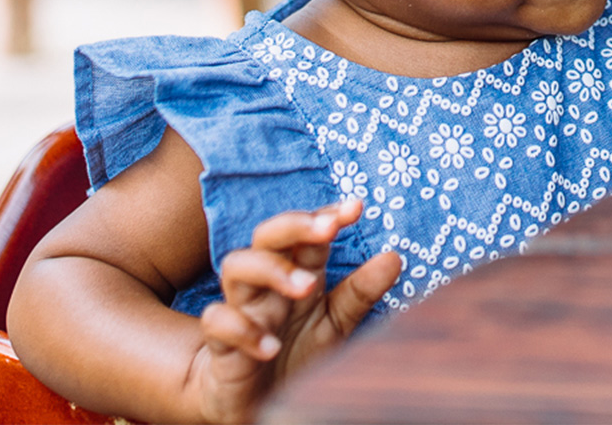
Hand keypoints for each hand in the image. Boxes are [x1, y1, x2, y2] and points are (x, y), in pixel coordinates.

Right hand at [188, 200, 402, 422]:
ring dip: (271, 270)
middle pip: (267, 236)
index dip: (327, 215)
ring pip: (235, 266)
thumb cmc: (296, 357)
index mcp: (296, 275)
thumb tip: (394, 258)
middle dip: (295, 226)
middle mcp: (266, 286)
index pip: (307, 234)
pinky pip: (216, 322)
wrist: (257, 405)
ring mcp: (242, 311)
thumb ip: (360, 294)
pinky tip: (270, 347)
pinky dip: (241, 329)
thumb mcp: (334, 326)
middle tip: (327, 230)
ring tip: (306, 287)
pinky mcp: (221, 345)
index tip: (355, 207)